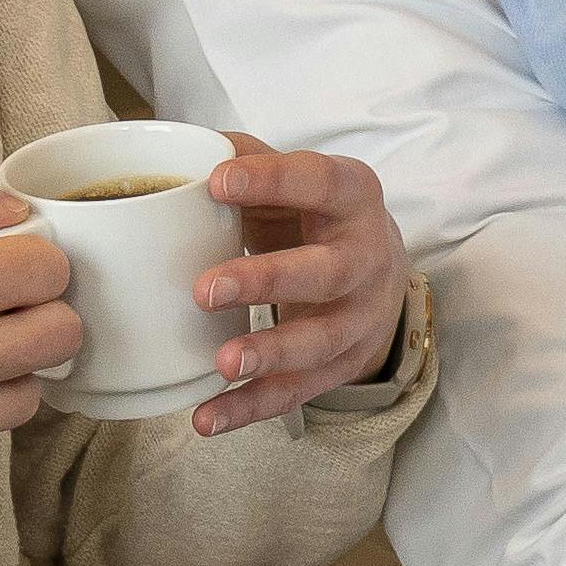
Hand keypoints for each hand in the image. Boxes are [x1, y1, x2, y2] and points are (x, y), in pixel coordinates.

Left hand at [190, 145, 408, 435]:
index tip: (215, 182)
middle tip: (206, 289)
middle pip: (328, 272)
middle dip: (269, 281)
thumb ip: (247, 157)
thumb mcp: (297, 178)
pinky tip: (207, 417)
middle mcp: (367, 255)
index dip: (272, 181)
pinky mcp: (345, 363)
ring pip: (321, 340)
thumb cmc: (316, 216)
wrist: (378, 271)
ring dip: (271, 352)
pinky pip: (300, 390)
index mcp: (353, 195)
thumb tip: (186, 147)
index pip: (318, 182)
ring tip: (222, 363)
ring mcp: (361, 316)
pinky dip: (252, 407)